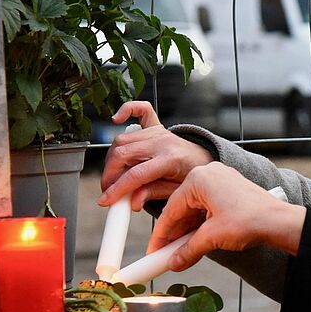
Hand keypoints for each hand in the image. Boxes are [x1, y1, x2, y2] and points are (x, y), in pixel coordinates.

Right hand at [98, 101, 213, 210]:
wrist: (204, 161)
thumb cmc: (191, 176)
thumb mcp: (175, 191)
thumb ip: (152, 194)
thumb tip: (132, 202)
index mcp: (171, 160)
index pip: (136, 174)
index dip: (117, 189)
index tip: (106, 200)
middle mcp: (163, 142)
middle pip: (123, 154)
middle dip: (110, 175)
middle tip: (108, 189)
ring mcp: (159, 132)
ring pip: (122, 140)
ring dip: (111, 158)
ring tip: (113, 175)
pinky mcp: (157, 126)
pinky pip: (141, 110)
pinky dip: (127, 110)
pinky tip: (117, 119)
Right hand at [150, 162, 306, 271]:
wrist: (280, 221)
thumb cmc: (251, 221)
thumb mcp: (212, 237)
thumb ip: (188, 250)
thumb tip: (174, 262)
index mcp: (200, 178)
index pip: (171, 209)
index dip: (161, 234)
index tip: (153, 251)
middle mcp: (209, 174)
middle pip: (182, 207)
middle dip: (174, 233)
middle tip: (165, 254)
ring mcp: (221, 180)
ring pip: (195, 208)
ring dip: (188, 230)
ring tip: (181, 251)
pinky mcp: (230, 188)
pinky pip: (207, 206)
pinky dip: (201, 223)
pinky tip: (196, 240)